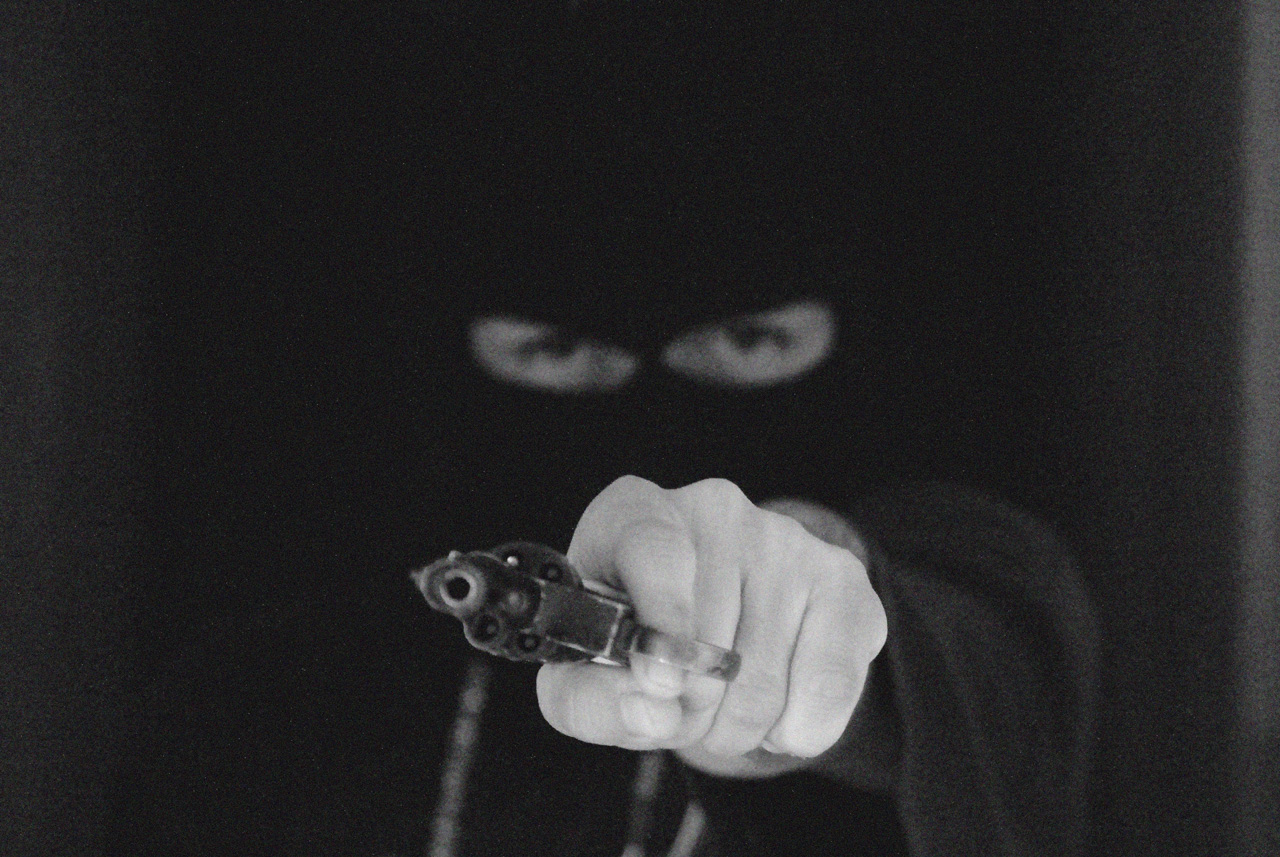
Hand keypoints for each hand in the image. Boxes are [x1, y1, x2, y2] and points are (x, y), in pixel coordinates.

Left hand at [535, 476, 886, 776]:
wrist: (710, 624)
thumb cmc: (632, 641)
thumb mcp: (581, 672)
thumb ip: (588, 700)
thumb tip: (651, 710)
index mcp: (634, 513)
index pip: (655, 552)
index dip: (661, 627)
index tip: (659, 683)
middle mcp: (714, 510)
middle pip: (709, 641)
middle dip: (689, 708)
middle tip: (680, 704)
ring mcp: (784, 539)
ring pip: (764, 679)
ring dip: (738, 728)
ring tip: (721, 706)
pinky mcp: (842, 579)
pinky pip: (831, 682)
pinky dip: (799, 729)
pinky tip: (777, 713)